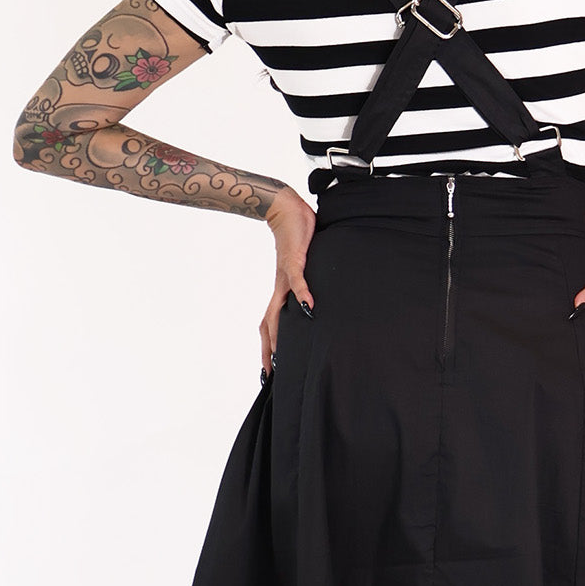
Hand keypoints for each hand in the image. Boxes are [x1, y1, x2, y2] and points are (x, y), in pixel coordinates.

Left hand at [259, 188, 316, 376]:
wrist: (285, 208)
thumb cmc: (295, 237)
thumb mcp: (301, 266)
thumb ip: (306, 281)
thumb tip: (316, 297)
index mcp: (280, 292)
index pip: (270, 325)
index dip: (268, 349)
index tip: (269, 372)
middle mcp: (279, 289)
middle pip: (268, 327)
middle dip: (268, 353)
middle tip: (268, 377)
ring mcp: (284, 277)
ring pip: (276, 312)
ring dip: (278, 335)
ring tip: (280, 356)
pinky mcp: (294, 261)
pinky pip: (298, 282)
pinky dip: (303, 295)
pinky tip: (310, 308)